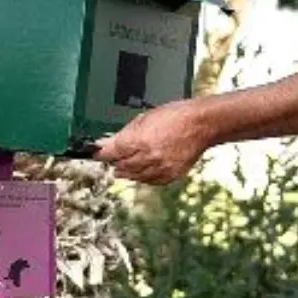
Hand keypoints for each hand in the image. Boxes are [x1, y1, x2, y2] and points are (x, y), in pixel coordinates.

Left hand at [95, 100, 209, 183]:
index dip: (100, 154)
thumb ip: (124, 133)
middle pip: (120, 166)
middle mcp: (148, 157)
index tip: (96, 153)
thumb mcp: (144, 118)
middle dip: (115, 161)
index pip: (110, 153)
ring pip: (133, 176)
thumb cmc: (175, 116)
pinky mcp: (170, 175)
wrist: (201, 125)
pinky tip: (143, 168)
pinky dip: (142, 176)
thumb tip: (105, 143)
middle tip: (114, 155)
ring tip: (128, 162)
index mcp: (139, 140)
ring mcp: (159, 168)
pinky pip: (149, 181)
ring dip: (127, 170)